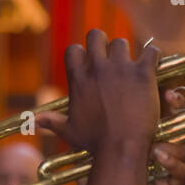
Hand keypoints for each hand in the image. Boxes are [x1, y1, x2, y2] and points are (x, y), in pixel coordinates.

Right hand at [35, 30, 159, 162]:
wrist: (121, 148)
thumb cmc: (95, 143)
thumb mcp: (69, 131)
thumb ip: (52, 122)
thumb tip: (32, 122)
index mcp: (79, 79)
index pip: (73, 50)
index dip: (81, 54)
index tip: (88, 62)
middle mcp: (98, 68)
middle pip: (96, 35)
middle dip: (102, 42)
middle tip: (110, 56)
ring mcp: (121, 69)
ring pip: (121, 43)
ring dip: (126, 52)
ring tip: (131, 66)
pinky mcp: (143, 74)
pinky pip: (150, 51)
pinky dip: (152, 56)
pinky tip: (151, 64)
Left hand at [59, 86, 184, 184]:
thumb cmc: (98, 178)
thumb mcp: (86, 149)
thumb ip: (76, 129)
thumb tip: (45, 114)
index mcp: (141, 132)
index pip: (156, 106)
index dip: (160, 93)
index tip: (156, 85)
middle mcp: (158, 144)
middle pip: (177, 118)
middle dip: (178, 104)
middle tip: (170, 98)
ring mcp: (168, 163)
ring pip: (182, 146)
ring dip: (170, 145)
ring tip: (154, 146)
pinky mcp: (173, 183)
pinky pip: (182, 170)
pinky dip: (173, 163)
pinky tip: (159, 157)